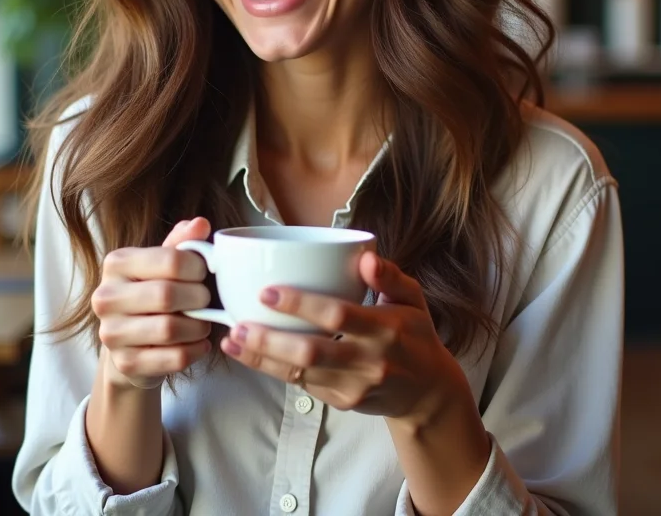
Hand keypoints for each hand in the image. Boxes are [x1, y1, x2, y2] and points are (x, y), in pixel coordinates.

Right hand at [91, 217, 214, 388]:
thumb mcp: (164, 264)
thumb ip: (182, 243)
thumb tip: (200, 223)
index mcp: (116, 263)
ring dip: (198, 326)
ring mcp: (111, 333)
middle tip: (206, 301)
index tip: (205, 273)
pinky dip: (195, 350)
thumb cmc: (153, 294)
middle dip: (198, 298)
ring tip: (203, 322)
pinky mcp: (125, 362)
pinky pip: (173, 357)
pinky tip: (198, 343)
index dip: (198, 267)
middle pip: (167, 295)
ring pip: (170, 329)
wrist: (131, 343)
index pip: (170, 259)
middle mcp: (105, 297)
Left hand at [220, 252, 469, 424]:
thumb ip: (390, 276)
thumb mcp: (412, 299)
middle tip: (237, 325)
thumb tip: (365, 258)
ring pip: (301, 374)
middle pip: (311, 351)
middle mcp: (369, 360)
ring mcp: (355, 386)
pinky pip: (304, 385)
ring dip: (262, 359)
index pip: (338, 315)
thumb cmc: (415, 335)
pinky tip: (252, 356)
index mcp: (386, 327)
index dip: (301, 304)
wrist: (428, 392)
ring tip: (232, 343)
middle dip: (270, 340)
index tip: (267, 292)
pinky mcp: (344, 402)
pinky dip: (275, 370)